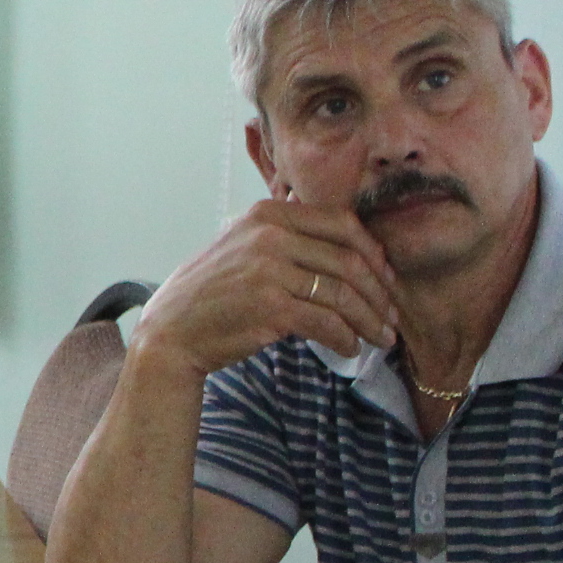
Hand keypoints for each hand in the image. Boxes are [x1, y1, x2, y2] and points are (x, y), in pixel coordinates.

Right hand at [136, 196, 401, 376]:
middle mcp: (269, 235)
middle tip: (391, 315)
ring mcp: (268, 269)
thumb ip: (284, 236)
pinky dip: (345, 338)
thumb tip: (348, 241)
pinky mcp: (269, 306)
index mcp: (267, 214)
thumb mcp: (242, 247)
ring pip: (342, 294)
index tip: (386, 279)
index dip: (374, 253)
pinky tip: (350, 348)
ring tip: (381, 337)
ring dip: (369, 320)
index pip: (342, 224)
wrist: (170, 332)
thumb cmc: (211, 295)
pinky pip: (326, 321)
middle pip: (349, 261)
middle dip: (380, 293)